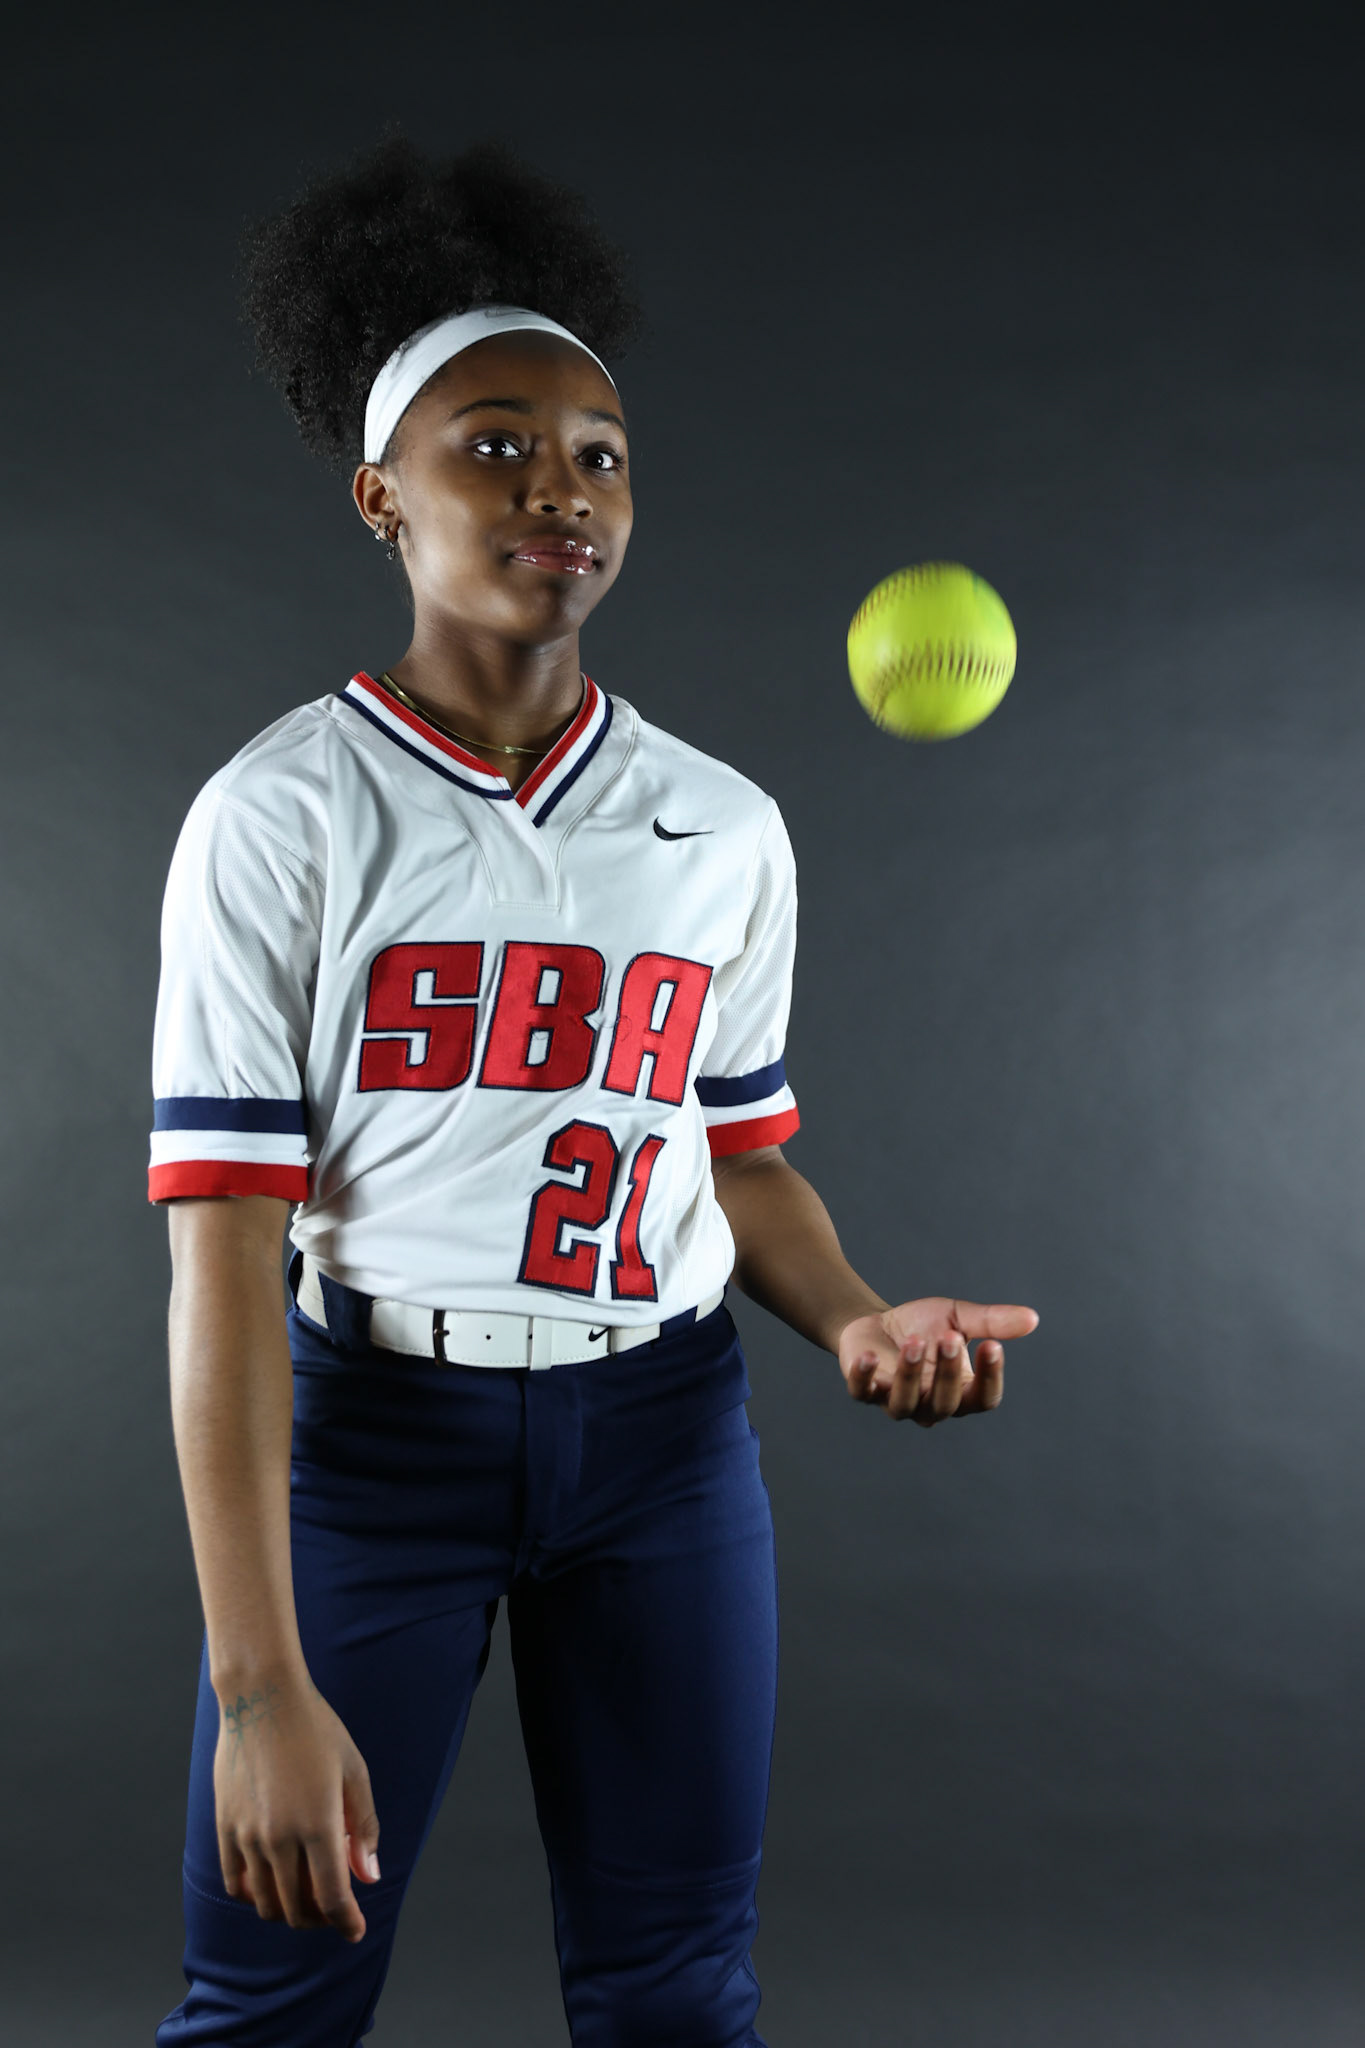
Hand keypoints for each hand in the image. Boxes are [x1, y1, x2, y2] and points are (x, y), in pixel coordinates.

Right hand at [213, 1672, 380, 1941]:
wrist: (262, 1697)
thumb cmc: (316, 1730)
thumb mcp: (354, 1772)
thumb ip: (364, 1827)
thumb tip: (368, 1877)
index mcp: (319, 1824)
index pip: (333, 1896)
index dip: (346, 1922)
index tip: (355, 1931)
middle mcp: (280, 1837)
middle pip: (298, 1907)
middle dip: (320, 1919)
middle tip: (333, 1910)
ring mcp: (247, 1835)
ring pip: (265, 1902)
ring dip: (287, 1911)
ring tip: (304, 1897)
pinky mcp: (224, 1826)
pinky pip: (235, 1881)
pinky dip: (253, 1895)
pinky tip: (270, 1884)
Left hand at [839, 1296, 1038, 1424]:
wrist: (877, 1322)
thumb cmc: (925, 1325)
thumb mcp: (959, 1317)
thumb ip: (992, 1321)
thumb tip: (1032, 1319)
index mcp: (961, 1392)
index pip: (984, 1398)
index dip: (990, 1378)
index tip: (992, 1346)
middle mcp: (930, 1405)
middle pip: (947, 1404)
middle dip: (949, 1372)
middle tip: (950, 1338)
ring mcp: (896, 1402)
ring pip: (906, 1404)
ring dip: (911, 1375)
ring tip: (915, 1342)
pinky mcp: (864, 1390)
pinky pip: (863, 1392)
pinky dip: (865, 1377)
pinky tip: (869, 1357)